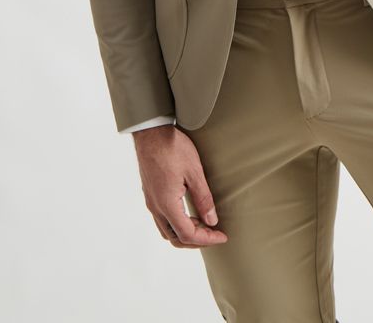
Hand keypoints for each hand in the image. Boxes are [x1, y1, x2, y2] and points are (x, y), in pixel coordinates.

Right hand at [133, 125, 228, 248]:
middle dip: (196, 241)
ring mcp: (151, 201)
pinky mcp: (150, 193)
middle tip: (214, 233)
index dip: (207, 239)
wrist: (151, 132)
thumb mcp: (194, 172)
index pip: (188, 235)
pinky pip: (162, 219)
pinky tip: (189, 212)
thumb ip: (203, 199)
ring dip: (185, 233)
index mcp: (167, 204)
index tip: (222, 236)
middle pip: (175, 238)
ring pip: (166, 230)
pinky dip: (177, 223)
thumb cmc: (172, 148)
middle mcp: (156, 207)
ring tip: (203, 224)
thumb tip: (212, 221)